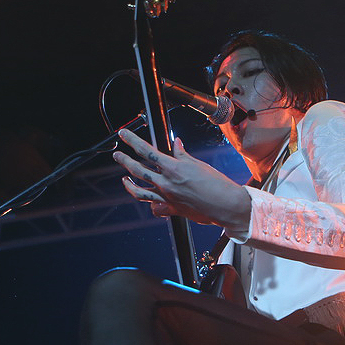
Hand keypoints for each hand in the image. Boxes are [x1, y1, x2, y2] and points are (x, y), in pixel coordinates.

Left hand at [115, 129, 250, 229]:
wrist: (226, 205)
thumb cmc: (217, 184)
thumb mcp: (199, 164)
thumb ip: (183, 155)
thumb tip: (176, 144)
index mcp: (173, 168)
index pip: (147, 151)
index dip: (132, 141)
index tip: (123, 135)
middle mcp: (166, 183)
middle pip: (138, 170)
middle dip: (125, 160)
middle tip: (118, 154)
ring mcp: (167, 198)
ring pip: (139, 190)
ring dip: (129, 182)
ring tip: (124, 177)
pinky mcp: (171, 209)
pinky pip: (153, 206)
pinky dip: (148, 201)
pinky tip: (145, 196)